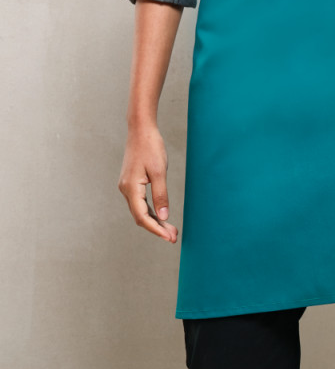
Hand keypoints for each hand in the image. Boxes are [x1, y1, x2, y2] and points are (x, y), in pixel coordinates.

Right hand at [118, 123, 177, 242]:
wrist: (141, 130)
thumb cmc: (150, 147)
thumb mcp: (159, 171)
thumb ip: (161, 195)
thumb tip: (164, 217)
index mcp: (131, 188)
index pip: (142, 217)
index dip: (156, 229)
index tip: (170, 238)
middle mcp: (126, 190)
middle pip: (141, 216)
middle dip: (157, 228)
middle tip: (174, 237)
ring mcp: (127, 187)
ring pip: (140, 211)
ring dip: (155, 221)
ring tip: (171, 229)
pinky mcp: (131, 183)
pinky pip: (140, 203)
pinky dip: (151, 211)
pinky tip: (161, 215)